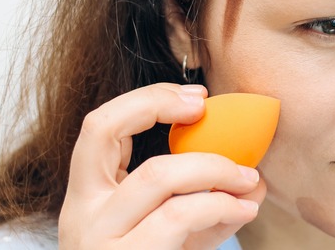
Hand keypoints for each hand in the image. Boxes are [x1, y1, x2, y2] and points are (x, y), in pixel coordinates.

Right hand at [59, 83, 265, 248]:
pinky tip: (243, 209)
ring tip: (249, 178)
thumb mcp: (170, 235)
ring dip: (215, 167)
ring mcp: (99, 239)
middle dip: (159, 105)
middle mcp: (81, 214)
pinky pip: (179, 216)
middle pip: (103, 130)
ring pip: (157, 174)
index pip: (98, 127)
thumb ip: (200, 202)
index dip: (145, 100)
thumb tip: (253, 177)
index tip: (196, 98)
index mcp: (87, 198)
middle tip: (208, 109)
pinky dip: (220, 203)